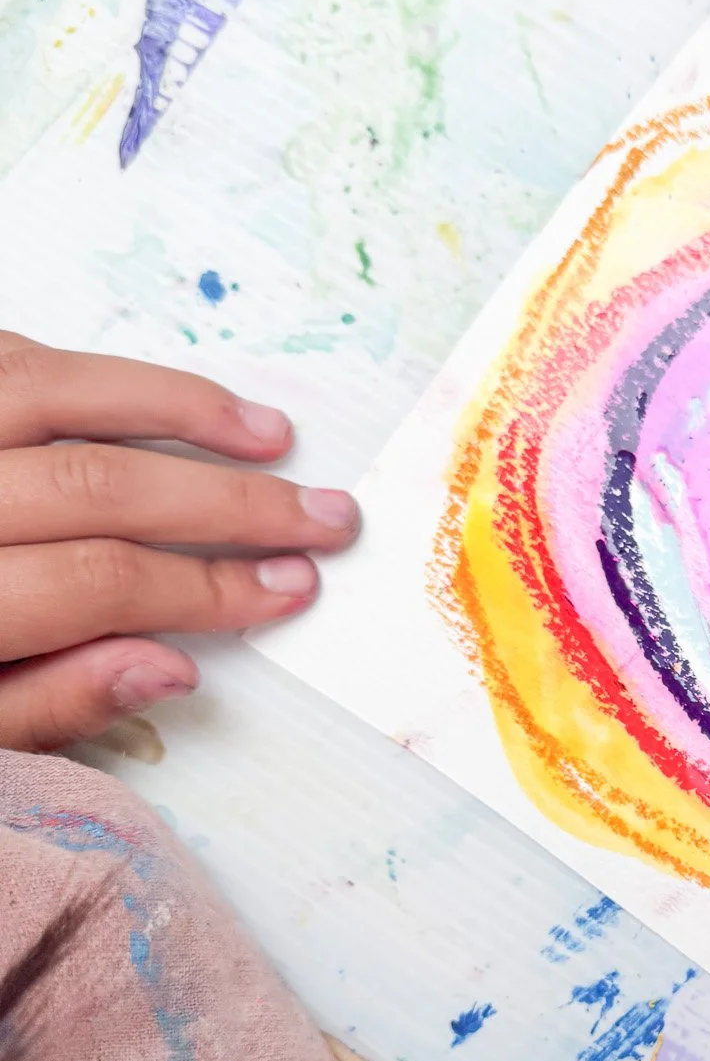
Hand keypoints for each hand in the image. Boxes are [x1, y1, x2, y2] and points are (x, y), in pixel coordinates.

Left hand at [0, 333, 357, 751]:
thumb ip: (39, 704)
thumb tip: (170, 665)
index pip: (92, 583)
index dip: (206, 587)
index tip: (292, 589)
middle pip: (91, 487)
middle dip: (225, 505)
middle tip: (325, 516)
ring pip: (51, 393)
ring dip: (175, 410)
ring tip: (270, 433)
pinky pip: (6, 357)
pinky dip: (90, 372)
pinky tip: (157, 397)